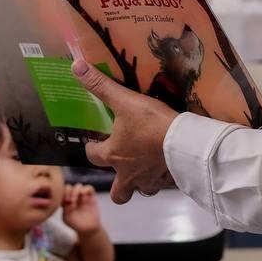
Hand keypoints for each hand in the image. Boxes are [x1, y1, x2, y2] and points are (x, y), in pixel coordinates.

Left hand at [60, 184, 100, 234]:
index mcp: (65, 202)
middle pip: (69, 186)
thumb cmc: (75, 224)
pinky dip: (86, 189)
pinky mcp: (92, 197)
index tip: (65, 202)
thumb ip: (65, 208)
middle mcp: (74, 197)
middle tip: (70, 201)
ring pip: (78, 185)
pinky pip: (89, 187)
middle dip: (68, 192)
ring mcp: (83, 197)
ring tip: (76, 199)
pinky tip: (83, 195)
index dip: (62, 194)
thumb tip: (68, 200)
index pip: (62, 192)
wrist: (87, 228)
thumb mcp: (66, 217)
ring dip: (76, 190)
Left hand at [73, 58, 178, 204]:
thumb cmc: (153, 123)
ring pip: (143, 191)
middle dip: (119, 187)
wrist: (186, 141)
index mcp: (113, 155)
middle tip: (124, 171)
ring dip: (143, 183)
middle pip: (119, 194)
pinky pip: (164, 183)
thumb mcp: (125, 101)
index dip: (92, 148)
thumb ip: (101, 86)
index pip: (93, 157)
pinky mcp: (171, 179)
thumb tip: (75, 67)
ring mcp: (151, 179)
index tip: (96, 142)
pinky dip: (165, 177)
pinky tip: (170, 165)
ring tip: (148, 170)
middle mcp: (129, 174)